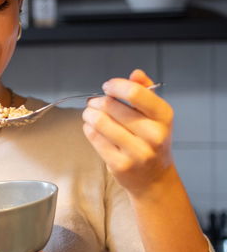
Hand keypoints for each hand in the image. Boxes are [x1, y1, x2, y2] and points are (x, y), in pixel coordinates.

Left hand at [82, 69, 174, 195]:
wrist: (154, 178)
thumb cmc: (150, 140)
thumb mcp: (155, 114)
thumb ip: (145, 90)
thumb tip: (136, 73)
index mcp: (163, 116)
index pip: (135, 93)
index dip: (115, 86)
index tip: (107, 87)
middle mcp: (154, 135)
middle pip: (111, 106)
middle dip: (97, 101)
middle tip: (95, 103)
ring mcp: (138, 152)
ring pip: (100, 122)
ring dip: (89, 114)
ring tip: (90, 114)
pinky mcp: (120, 165)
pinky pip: (94, 138)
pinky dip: (88, 129)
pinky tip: (92, 128)